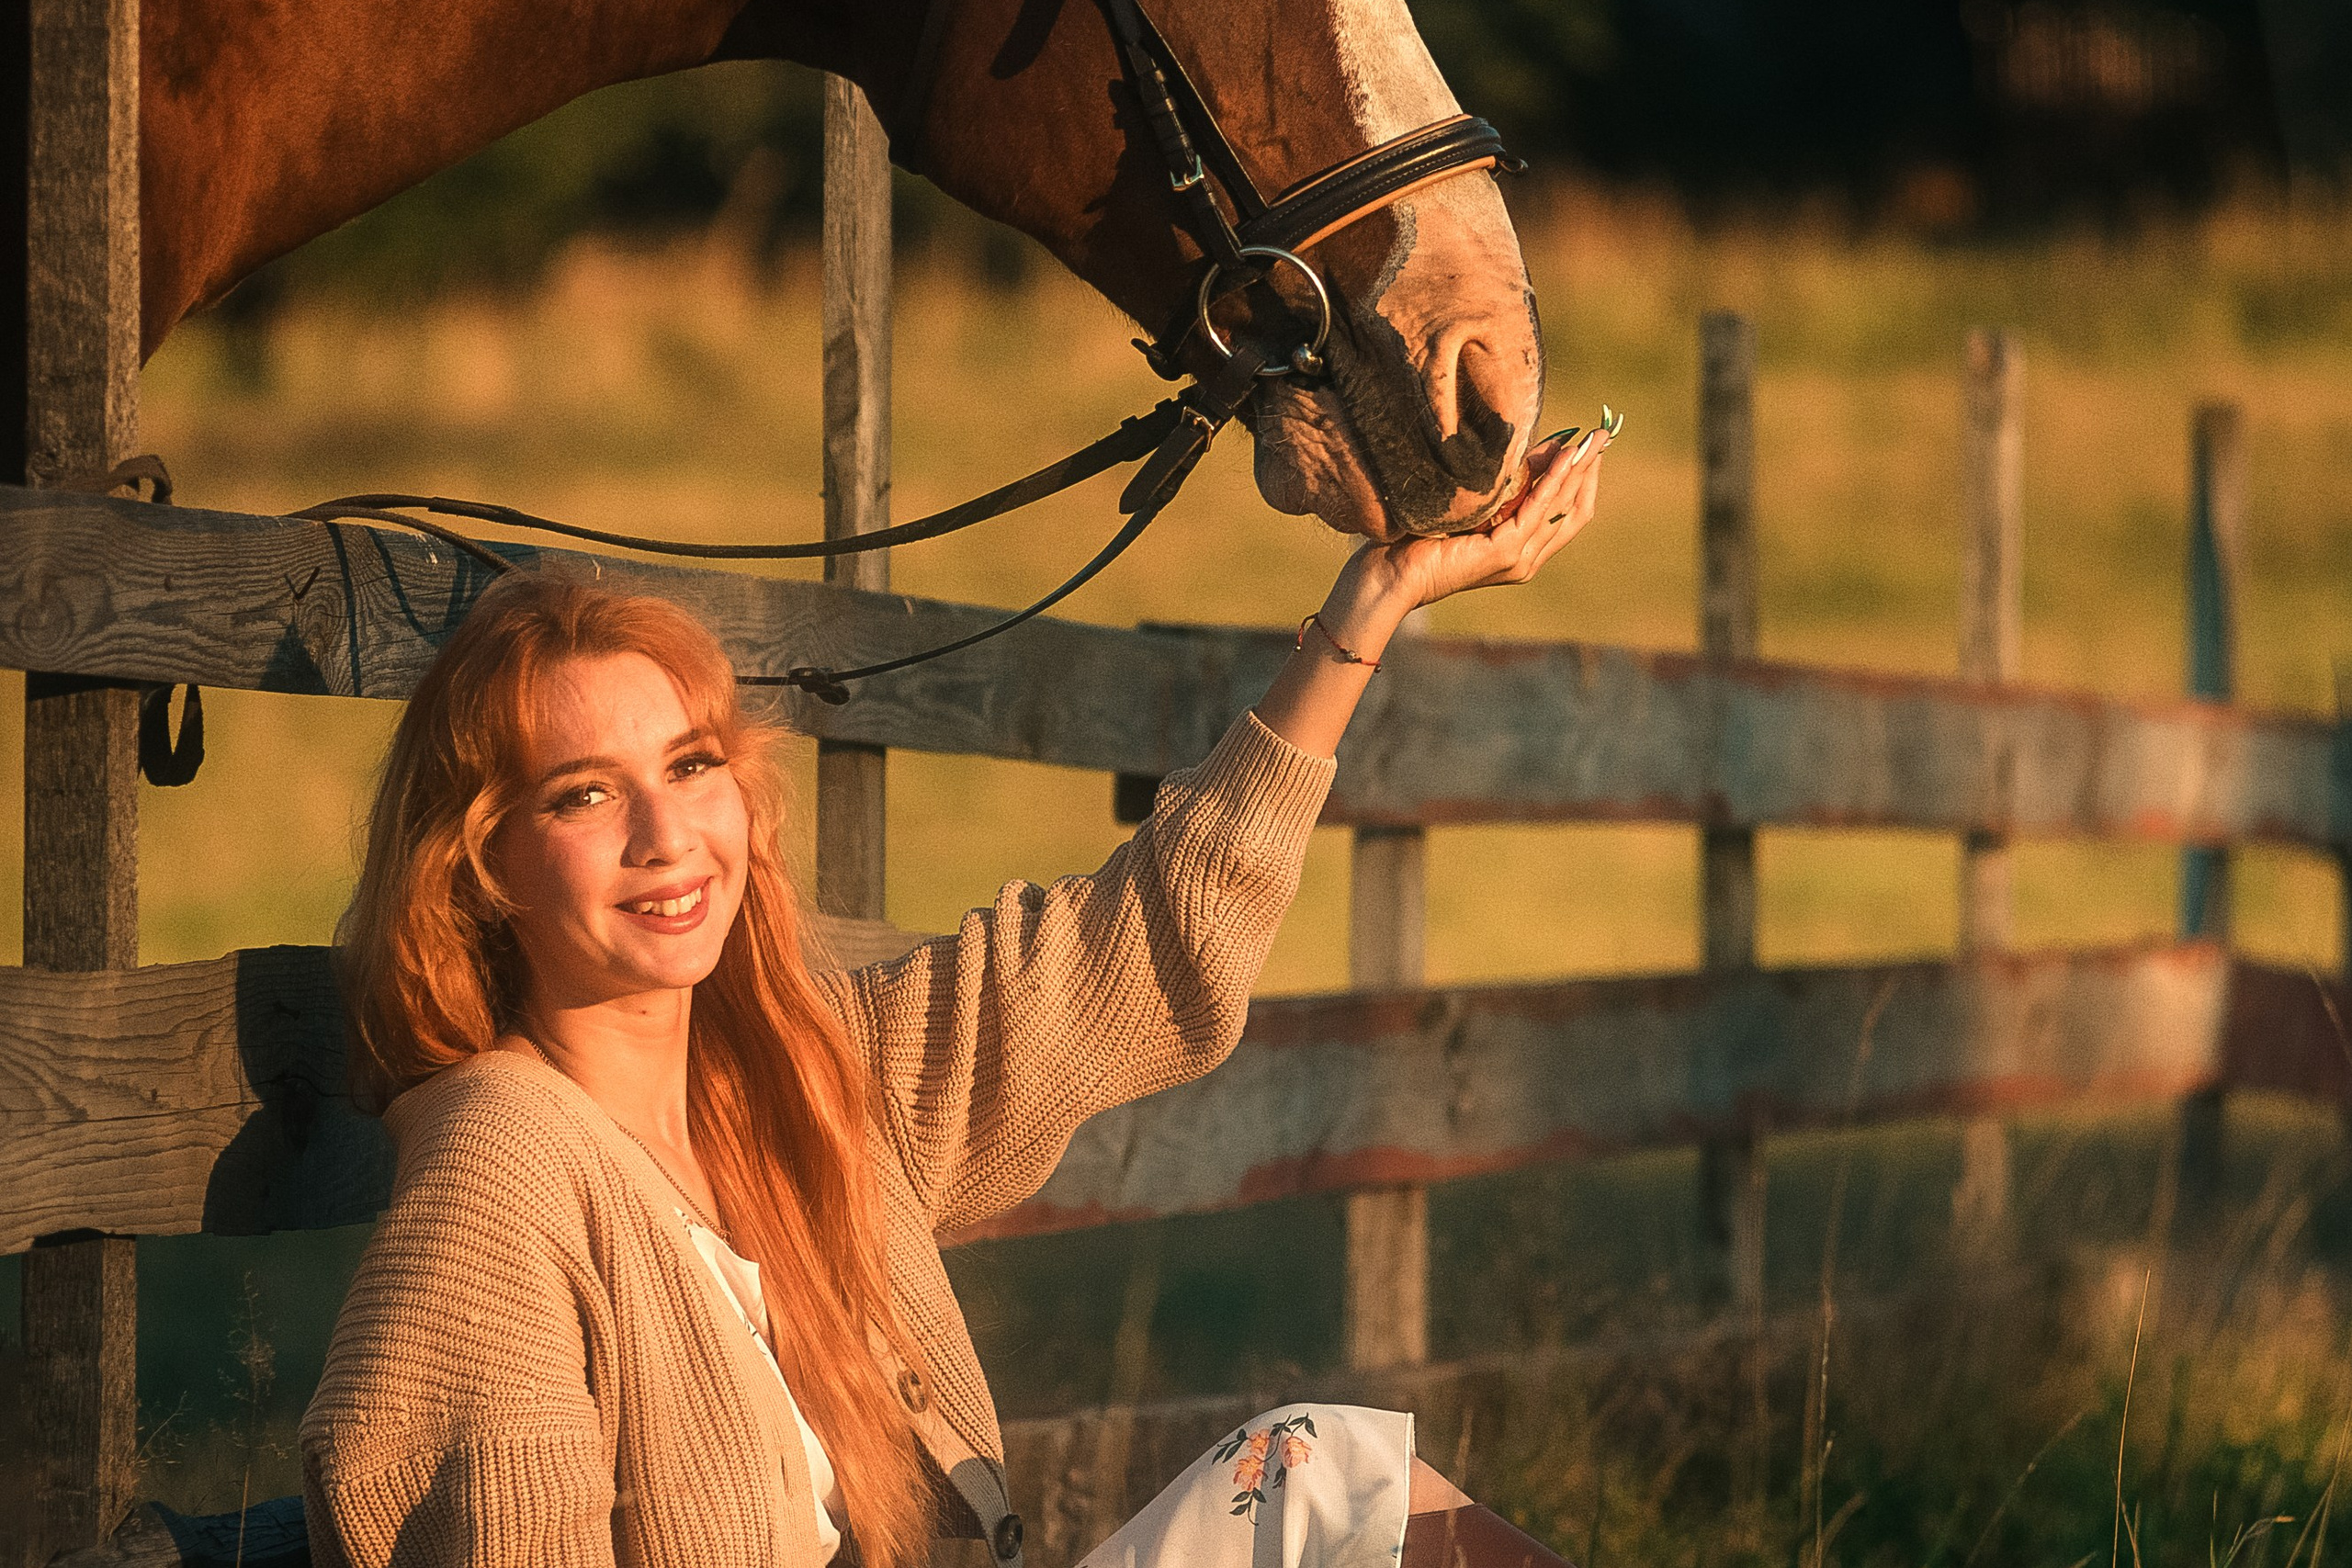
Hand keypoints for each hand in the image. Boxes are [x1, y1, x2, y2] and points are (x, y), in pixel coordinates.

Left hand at [1251, 419, 1610, 758]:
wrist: (1390, 573)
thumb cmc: (1421, 537)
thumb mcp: (1473, 503)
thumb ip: (1506, 482)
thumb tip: (1540, 448)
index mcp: (1519, 549)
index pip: (1565, 511)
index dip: (1581, 476)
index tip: (1589, 442)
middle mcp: (1526, 558)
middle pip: (1575, 510)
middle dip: (1590, 469)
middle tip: (1604, 433)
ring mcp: (1518, 559)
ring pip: (1564, 508)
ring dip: (1580, 470)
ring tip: (1594, 439)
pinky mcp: (1504, 553)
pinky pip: (1538, 508)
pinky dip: (1555, 480)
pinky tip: (1566, 455)